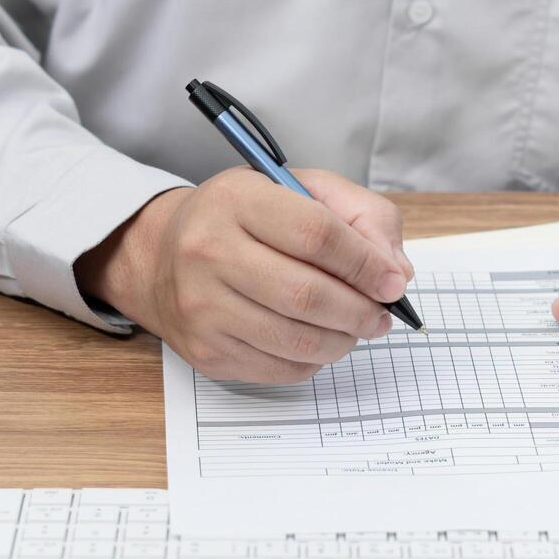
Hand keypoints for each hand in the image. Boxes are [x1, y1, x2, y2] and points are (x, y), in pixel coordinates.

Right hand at [76, 168, 411, 382]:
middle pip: (307, 294)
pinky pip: (280, 368)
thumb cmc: (244, 219)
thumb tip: (396, 272)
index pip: (316, 235)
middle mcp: (208, 252)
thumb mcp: (301, 190)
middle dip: (360, 311)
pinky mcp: (206, 351)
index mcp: (236, 200)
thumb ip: (360, 216)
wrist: (163, 257)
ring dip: (343, 340)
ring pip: (296, 339)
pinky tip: (318, 339)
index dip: (366, 264)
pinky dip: (314, 359)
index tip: (393, 282)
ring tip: (356, 328)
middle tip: (381, 315)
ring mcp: (202, 307)